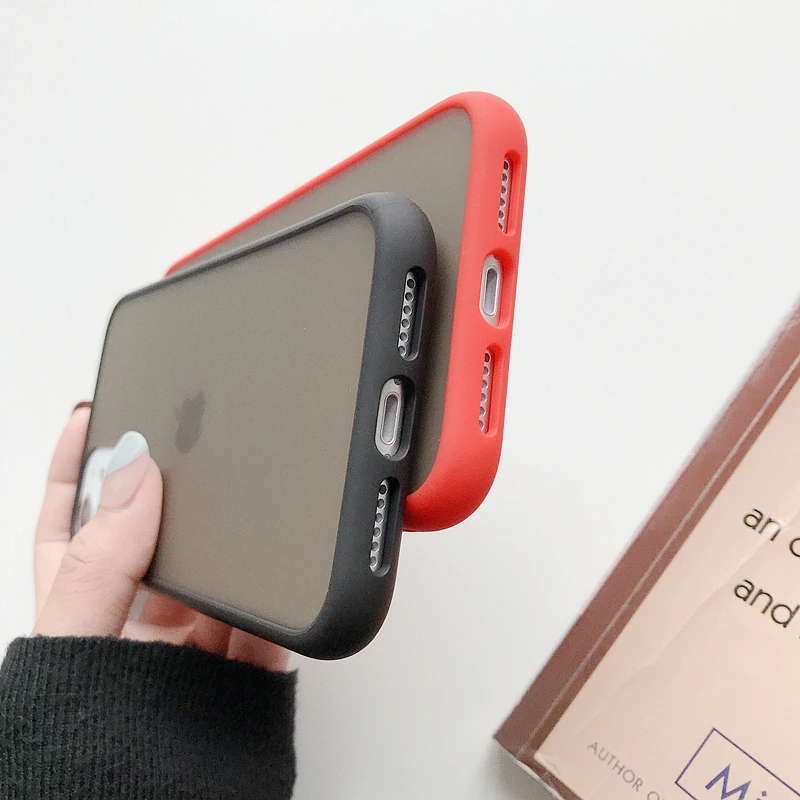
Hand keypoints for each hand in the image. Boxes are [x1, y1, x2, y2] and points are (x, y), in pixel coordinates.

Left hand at [33, 404, 289, 671]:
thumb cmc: (78, 747)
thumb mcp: (74, 651)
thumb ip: (99, 567)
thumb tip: (131, 478)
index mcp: (83, 609)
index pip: (72, 522)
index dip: (79, 466)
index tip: (93, 415)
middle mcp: (137, 622)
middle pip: (155, 536)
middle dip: (173, 492)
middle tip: (191, 444)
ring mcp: (192, 646)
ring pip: (218, 576)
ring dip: (233, 547)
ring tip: (245, 509)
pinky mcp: (240, 675)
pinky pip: (269, 625)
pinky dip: (280, 606)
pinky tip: (284, 581)